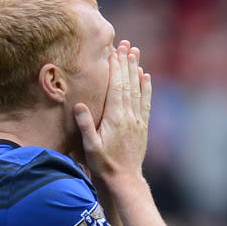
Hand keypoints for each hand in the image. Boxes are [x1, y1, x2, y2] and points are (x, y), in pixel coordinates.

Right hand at [73, 41, 151, 181]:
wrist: (124, 180)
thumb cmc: (104, 165)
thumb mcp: (90, 147)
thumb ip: (85, 125)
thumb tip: (80, 105)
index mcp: (115, 118)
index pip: (116, 87)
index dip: (115, 68)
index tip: (114, 52)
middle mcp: (129, 117)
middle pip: (128, 84)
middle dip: (126, 63)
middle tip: (126, 45)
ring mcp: (138, 121)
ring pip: (138, 90)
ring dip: (136, 71)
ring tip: (136, 53)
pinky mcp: (142, 127)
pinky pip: (145, 103)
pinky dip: (146, 88)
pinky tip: (146, 77)